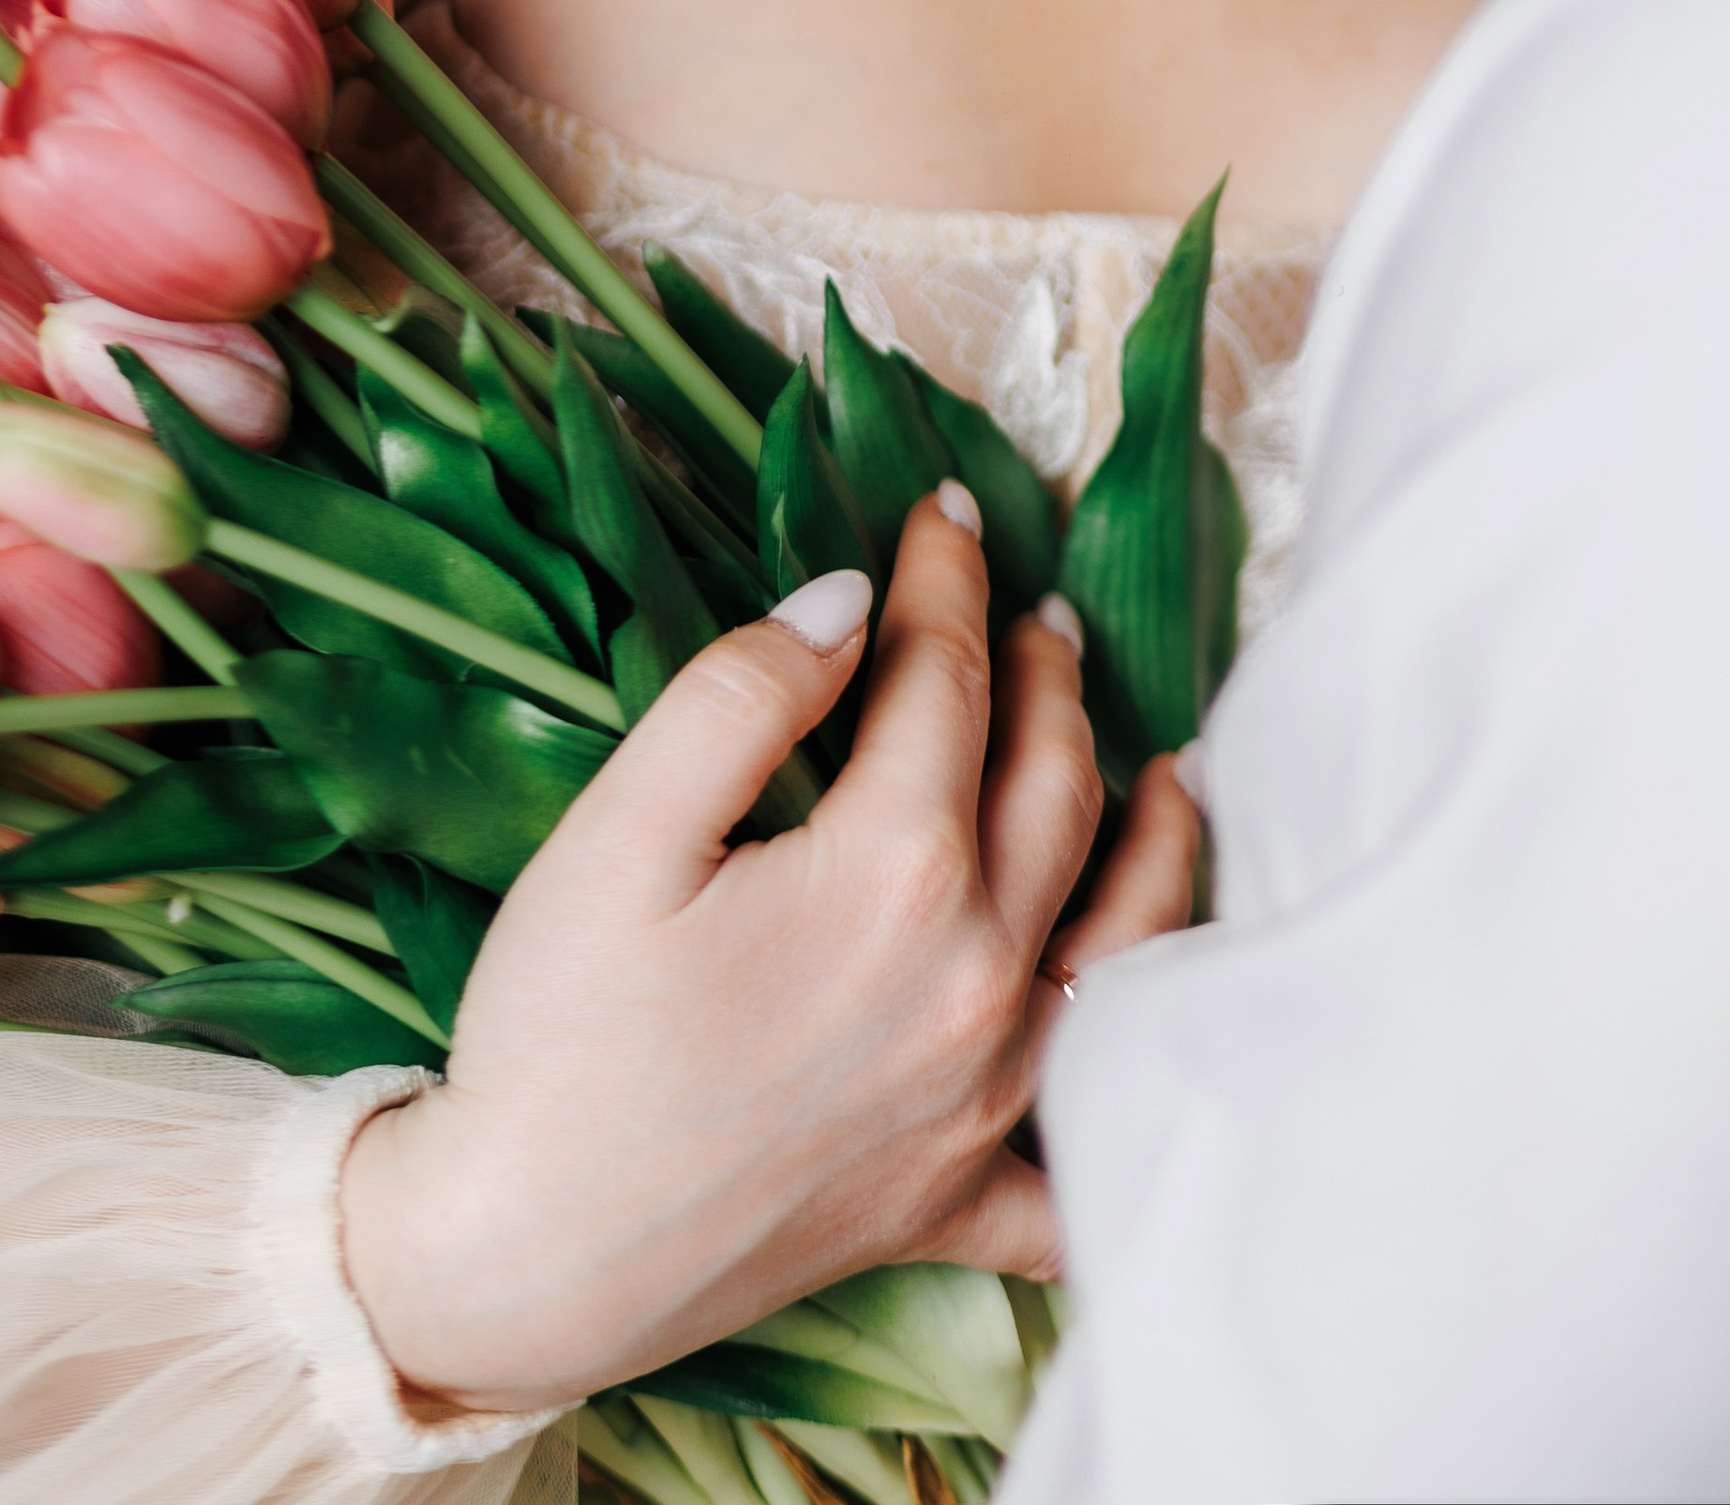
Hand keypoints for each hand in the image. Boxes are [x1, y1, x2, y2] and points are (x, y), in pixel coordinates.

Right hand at [339, 486, 1200, 1416]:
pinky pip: (1085, 1151)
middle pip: (1052, 784)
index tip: (944, 511)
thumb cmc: (555, 1036)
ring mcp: (981, 1098)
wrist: (514, 1264)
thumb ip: (744, 695)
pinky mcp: (956, 1200)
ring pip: (1122, 935)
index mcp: (894, 871)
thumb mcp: (620, 832)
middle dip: (1051, 679)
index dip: (947, 581)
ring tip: (1169, 768)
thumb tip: (850, 600)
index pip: (949, 681)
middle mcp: (975, 978)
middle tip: (1042, 616)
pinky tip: (1152, 1034)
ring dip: (1155, 836)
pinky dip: (1131, 1087)